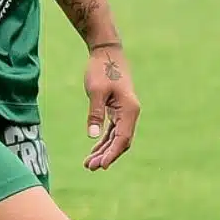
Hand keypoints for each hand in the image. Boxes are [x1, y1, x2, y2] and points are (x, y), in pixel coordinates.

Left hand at [82, 43, 139, 170]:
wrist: (107, 52)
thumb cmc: (101, 69)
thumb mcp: (96, 91)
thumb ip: (95, 113)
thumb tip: (93, 136)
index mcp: (129, 109)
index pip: (123, 138)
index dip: (112, 153)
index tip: (100, 165)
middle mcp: (130, 112)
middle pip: (121, 141)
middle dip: (107, 155)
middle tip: (89, 167)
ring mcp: (125, 111)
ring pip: (117, 137)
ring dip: (104, 150)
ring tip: (88, 163)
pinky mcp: (118, 109)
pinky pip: (113, 130)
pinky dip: (105, 140)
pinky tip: (95, 150)